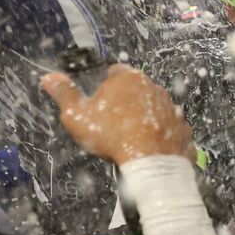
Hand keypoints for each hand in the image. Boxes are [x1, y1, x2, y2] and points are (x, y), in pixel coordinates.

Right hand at [40, 65, 192, 164]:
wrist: (151, 163)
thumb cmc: (111, 135)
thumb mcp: (78, 115)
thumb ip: (64, 94)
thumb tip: (49, 77)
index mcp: (130, 78)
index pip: (115, 72)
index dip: (105, 85)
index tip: (99, 102)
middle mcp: (156, 87)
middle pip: (137, 89)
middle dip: (126, 101)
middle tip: (113, 122)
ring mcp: (173, 108)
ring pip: (154, 108)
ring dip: (145, 117)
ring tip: (131, 137)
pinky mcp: (184, 128)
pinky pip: (170, 127)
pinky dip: (162, 134)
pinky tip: (151, 146)